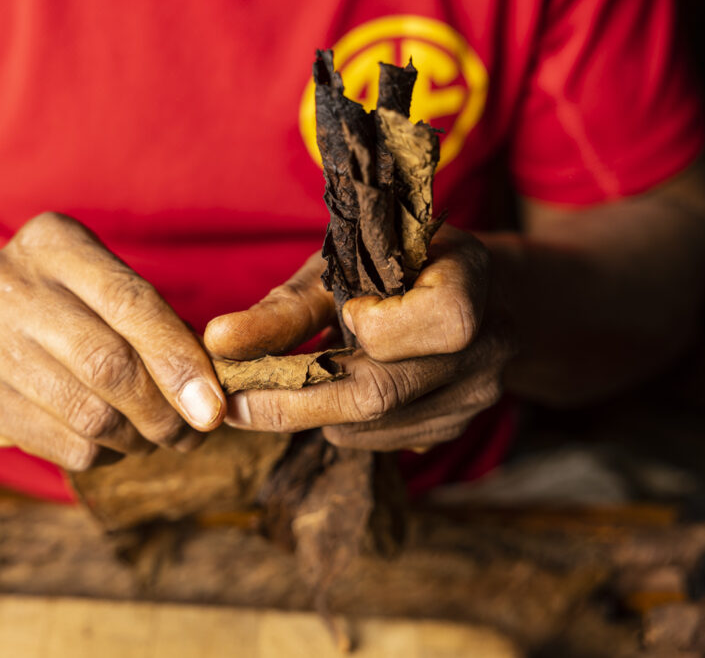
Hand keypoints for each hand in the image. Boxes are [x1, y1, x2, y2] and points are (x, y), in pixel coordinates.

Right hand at [0, 213, 225, 469]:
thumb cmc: (64, 303)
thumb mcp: (100, 282)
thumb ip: (153, 320)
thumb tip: (209, 388)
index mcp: (52, 242)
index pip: (129, 302)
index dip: (178, 358)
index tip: (213, 404)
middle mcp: (8, 286)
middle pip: (108, 365)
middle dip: (164, 410)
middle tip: (195, 431)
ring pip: (90, 415)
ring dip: (140, 439)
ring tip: (159, 437)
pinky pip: (67, 446)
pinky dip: (107, 454)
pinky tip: (116, 443)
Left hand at [204, 226, 515, 451]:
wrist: (453, 287)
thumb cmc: (386, 262)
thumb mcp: (340, 267)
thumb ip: (285, 309)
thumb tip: (217, 343)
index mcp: (469, 281)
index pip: (436, 322)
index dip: (379, 325)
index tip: (344, 313)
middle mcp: (487, 345)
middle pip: (383, 393)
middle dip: (295, 402)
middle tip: (233, 404)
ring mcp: (475, 395)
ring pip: (372, 428)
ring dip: (314, 413)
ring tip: (277, 386)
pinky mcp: (453, 427)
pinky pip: (381, 441)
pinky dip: (339, 422)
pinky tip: (329, 391)